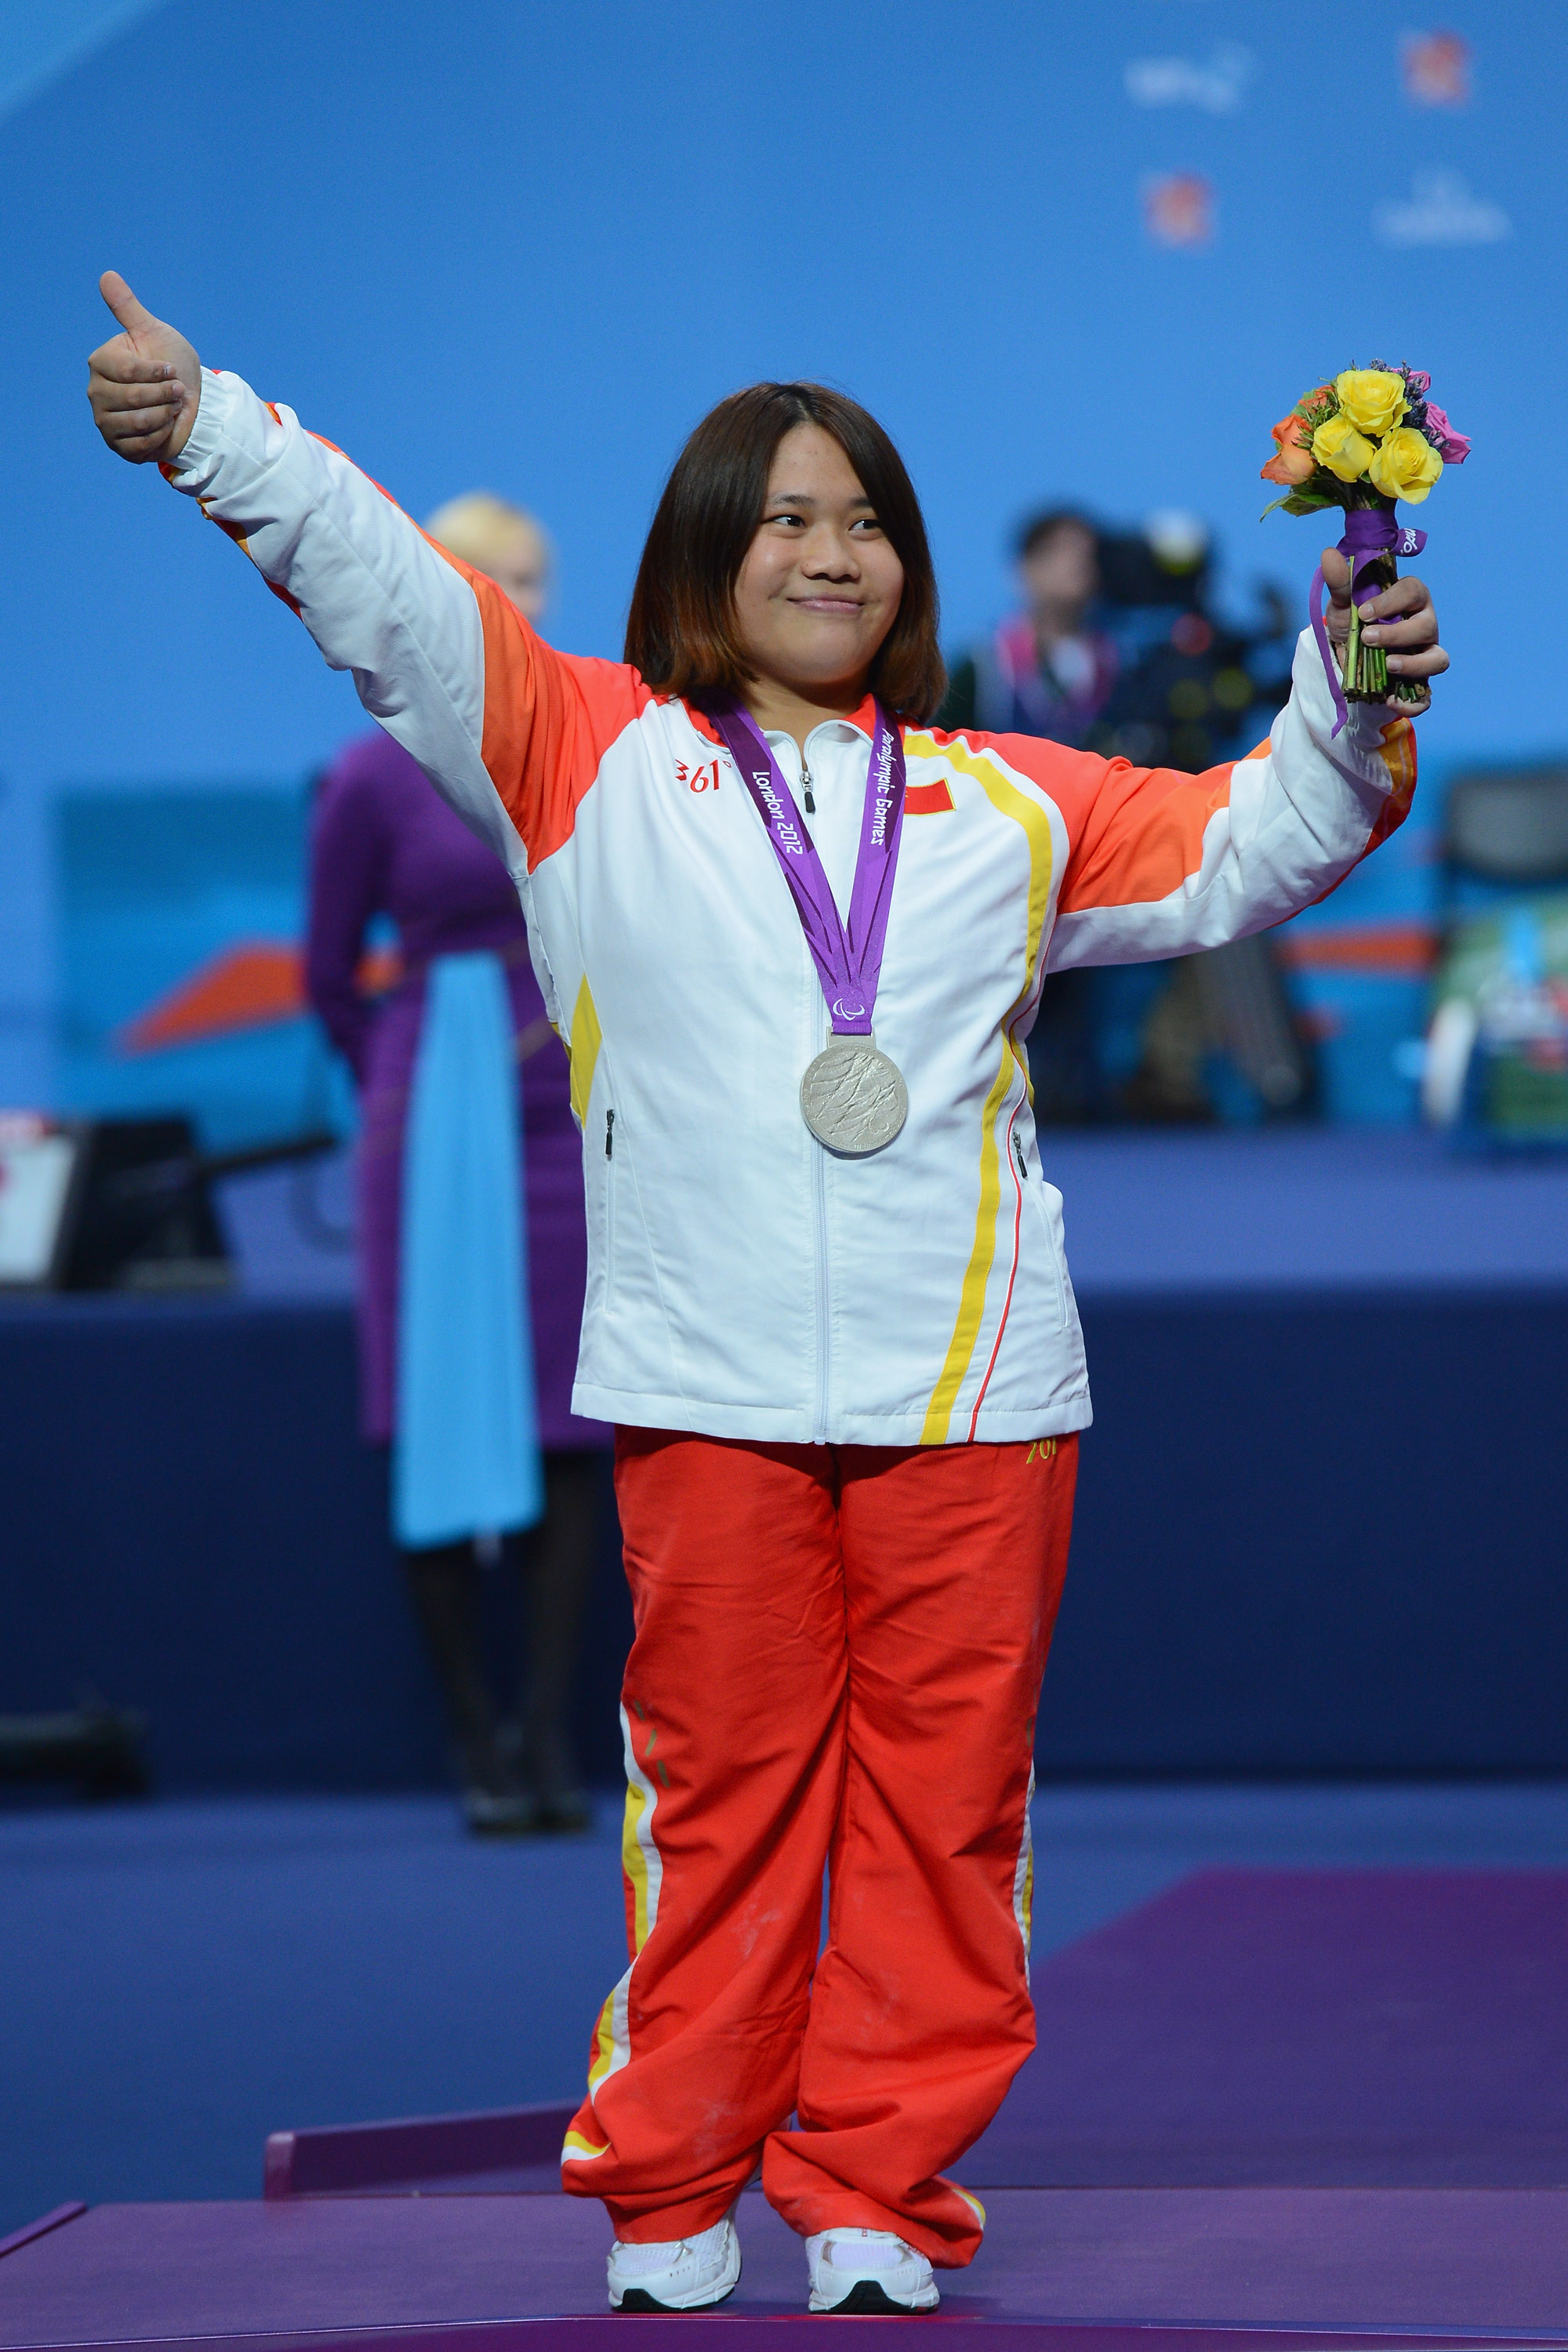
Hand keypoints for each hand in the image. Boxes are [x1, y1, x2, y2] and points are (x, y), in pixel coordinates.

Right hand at [87, 272, 200, 463]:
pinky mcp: (118, 446)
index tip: (171, 370)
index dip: (157, 372)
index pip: (129, 371)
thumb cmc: (172, 366)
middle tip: (176, 392)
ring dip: (166, 414)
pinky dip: (162, 435)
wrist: (191, 405)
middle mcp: (96, 392)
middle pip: (134, 398)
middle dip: (165, 395)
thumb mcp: (154, 333)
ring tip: (172, 407)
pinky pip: (142, 444)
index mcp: (100, 362)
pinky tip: (166, 426)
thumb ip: (128, 308)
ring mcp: (105, 421)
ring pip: (139, 421)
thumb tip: (106, 274)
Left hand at [1322, 547, 1447, 715]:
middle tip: (1368, 639)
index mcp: (1410, 600)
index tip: (1365, 612)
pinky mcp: (1418, 685)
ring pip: (1438, 659)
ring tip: (1387, 666)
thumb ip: (1340, 583)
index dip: (1393, 600)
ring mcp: (1424, 656)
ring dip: (1415, 664)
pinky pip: (1426, 697)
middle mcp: (1424, 626)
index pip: (1414, 590)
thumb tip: (1329, 555)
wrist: (1347, 659)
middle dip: (1399, 633)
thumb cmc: (1354, 624)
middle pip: (1427, 626)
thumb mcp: (1343, 606)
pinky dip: (1412, 702)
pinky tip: (1388, 700)